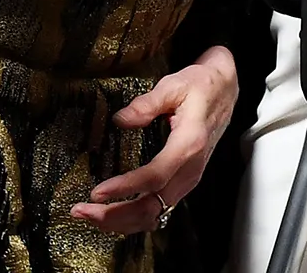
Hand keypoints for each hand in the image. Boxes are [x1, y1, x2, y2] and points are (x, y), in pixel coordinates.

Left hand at [71, 46, 238, 233]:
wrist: (225, 90)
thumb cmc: (202, 86)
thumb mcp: (174, 85)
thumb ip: (147, 103)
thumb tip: (121, 120)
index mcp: (189, 144)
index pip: (155, 177)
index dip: (125, 188)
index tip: (97, 192)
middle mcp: (190, 169)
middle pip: (152, 206)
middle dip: (114, 214)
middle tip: (82, 210)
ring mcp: (188, 179)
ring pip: (154, 215)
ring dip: (120, 221)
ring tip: (90, 215)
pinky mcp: (183, 182)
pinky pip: (158, 210)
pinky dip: (133, 218)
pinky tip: (113, 214)